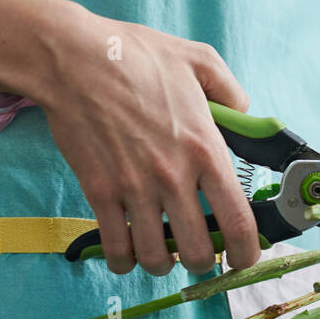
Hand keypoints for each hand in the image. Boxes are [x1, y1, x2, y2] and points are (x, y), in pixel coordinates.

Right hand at [41, 9, 260, 276]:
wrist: (73, 59)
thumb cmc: (136, 55)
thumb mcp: (200, 60)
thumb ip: (231, 92)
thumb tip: (244, 116)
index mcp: (206, 148)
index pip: (237, 220)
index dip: (246, 251)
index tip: (243, 257)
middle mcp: (174, 176)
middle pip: (197, 252)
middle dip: (202, 261)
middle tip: (197, 251)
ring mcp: (134, 188)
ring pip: (155, 258)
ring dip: (162, 263)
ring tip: (162, 252)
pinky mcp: (99, 192)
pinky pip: (115, 248)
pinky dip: (123, 260)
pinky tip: (128, 251)